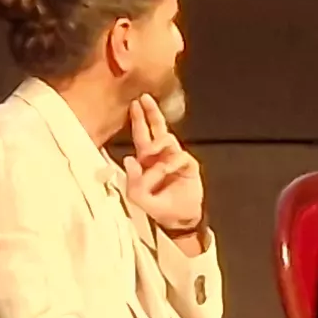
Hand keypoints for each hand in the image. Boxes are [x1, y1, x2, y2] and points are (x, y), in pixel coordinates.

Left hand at [121, 95, 204, 236]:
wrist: (181, 219)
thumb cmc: (159, 208)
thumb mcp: (139, 199)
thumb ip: (132, 182)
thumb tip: (129, 159)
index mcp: (147, 161)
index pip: (141, 135)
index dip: (138, 120)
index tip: (134, 105)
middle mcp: (161, 155)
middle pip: (156, 129)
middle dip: (150, 113)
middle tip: (144, 98)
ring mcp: (175, 158)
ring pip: (167, 139)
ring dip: (156, 144)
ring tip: (149, 153)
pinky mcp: (188, 165)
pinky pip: (178, 156)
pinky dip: (170, 163)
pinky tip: (167, 170)